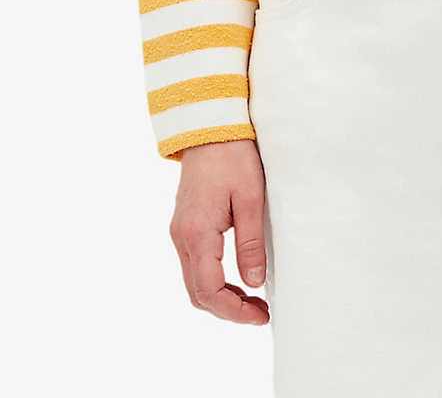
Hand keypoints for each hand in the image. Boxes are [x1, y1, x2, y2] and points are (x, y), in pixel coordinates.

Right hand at [169, 138, 270, 323]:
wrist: (210, 127)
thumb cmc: (232, 157)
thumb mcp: (250, 199)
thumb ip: (250, 243)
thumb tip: (253, 283)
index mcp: (197, 233)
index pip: (209, 291)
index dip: (234, 311)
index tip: (260, 315)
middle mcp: (182, 237)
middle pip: (198, 293)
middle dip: (227, 310)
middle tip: (259, 313)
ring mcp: (180, 231)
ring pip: (194, 281)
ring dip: (220, 297)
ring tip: (252, 300)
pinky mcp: (185, 225)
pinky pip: (194, 265)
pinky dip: (213, 280)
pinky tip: (236, 278)